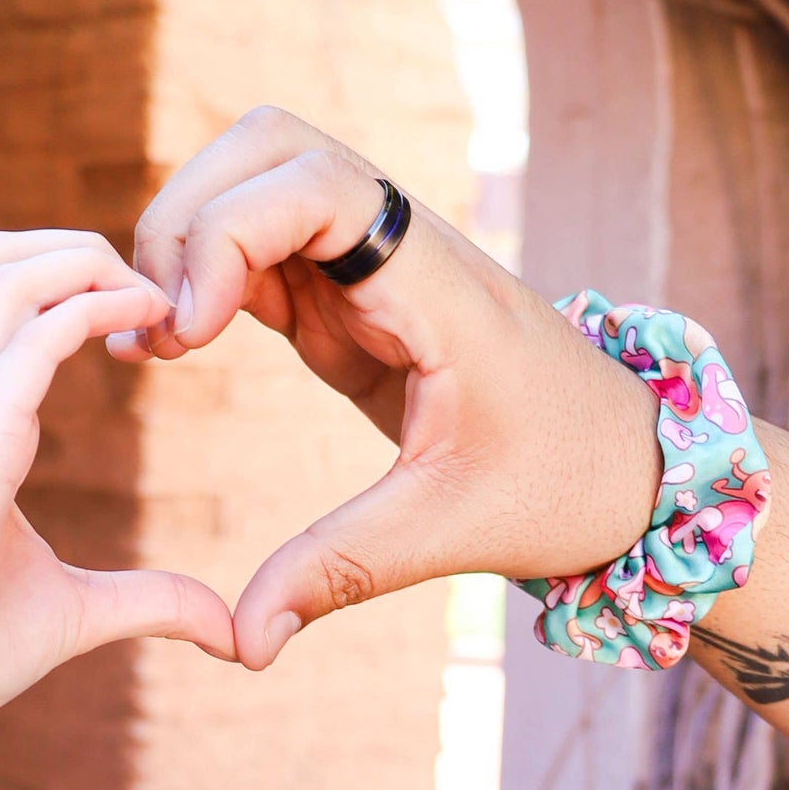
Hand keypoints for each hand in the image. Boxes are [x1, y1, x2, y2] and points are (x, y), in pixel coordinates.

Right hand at [0, 230, 235, 727]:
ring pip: (1, 270)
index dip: (79, 288)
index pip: (6, 303)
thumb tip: (229, 629)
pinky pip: (28, 336)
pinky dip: (93, 307)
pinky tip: (148, 323)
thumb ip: (150, 602)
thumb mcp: (77, 613)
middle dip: (78, 248)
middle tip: (156, 297)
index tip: (156, 327)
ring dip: (86, 261)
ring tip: (156, 300)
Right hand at [110, 106, 661, 667]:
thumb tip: (244, 645)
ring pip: (253, 180)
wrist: (630, 468)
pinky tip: (172, 344)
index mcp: (436, 280)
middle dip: (188, 212)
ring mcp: (372, 262)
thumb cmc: (563, 485)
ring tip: (158, 339)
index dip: (225, 231)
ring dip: (187, 236)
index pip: (313, 181)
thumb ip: (338, 571)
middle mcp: (400, 246)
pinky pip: (258, 245)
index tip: (187, 330)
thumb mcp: (449, 529)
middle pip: (266, 144)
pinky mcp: (350, 295)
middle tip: (160, 326)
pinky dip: (203, 274)